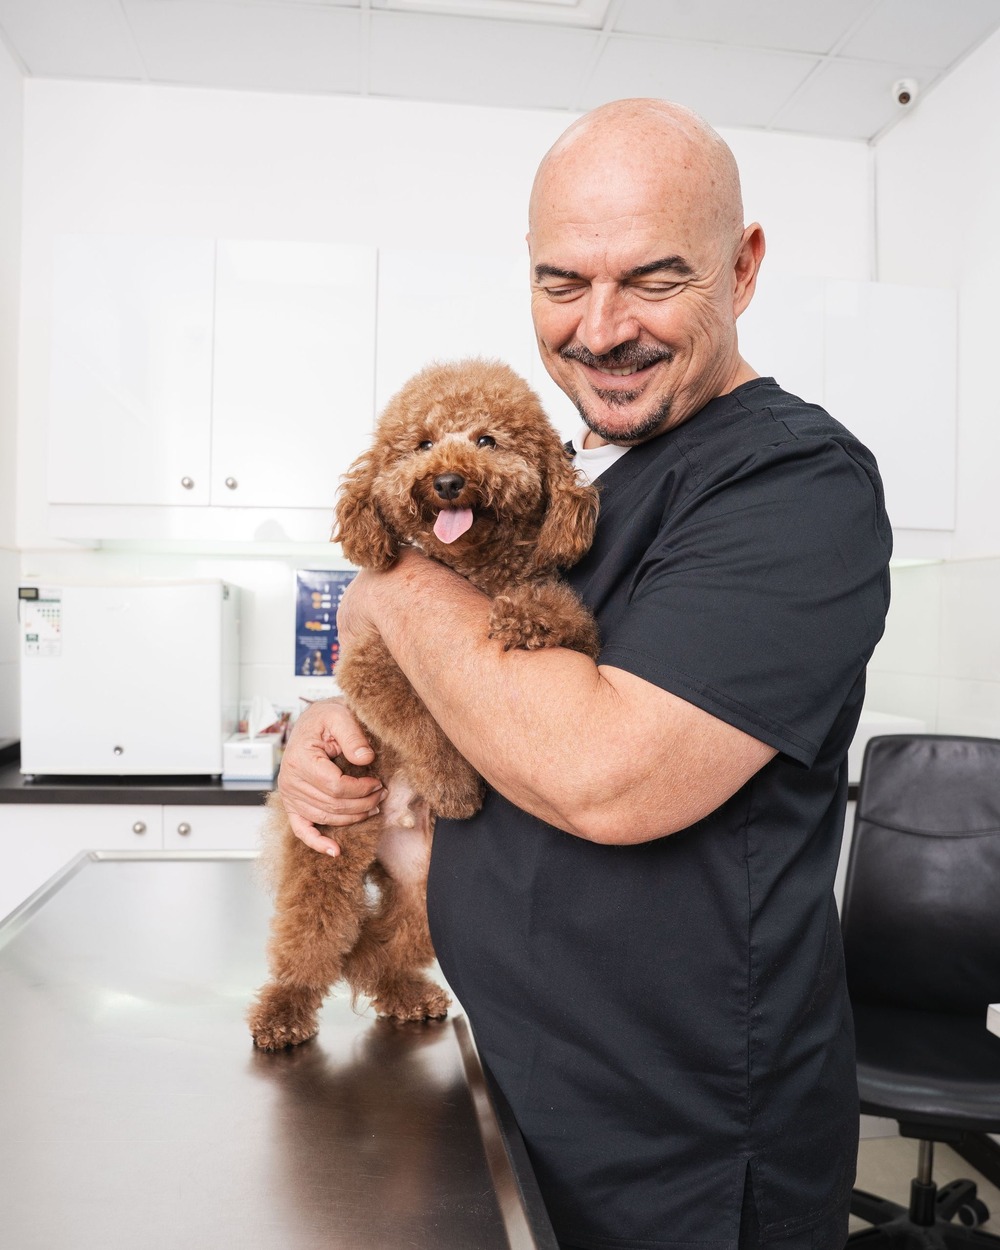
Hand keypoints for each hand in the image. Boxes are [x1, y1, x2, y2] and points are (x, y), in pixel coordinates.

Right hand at [277, 698, 384, 855]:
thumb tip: (366, 758)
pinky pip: (302, 830)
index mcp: (300, 759)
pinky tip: (335, 850)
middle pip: (332, 805)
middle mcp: (290, 781)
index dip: (361, 789)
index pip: (335, 786)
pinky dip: (317, 842)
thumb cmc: (325, 719)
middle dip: (362, 803)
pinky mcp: (292, 805)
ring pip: (325, 817)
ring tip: (373, 808)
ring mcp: (290, 795)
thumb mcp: (340, 716)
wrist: (311, 723)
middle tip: (382, 794)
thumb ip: (352, 735)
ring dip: (352, 817)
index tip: (378, 782)